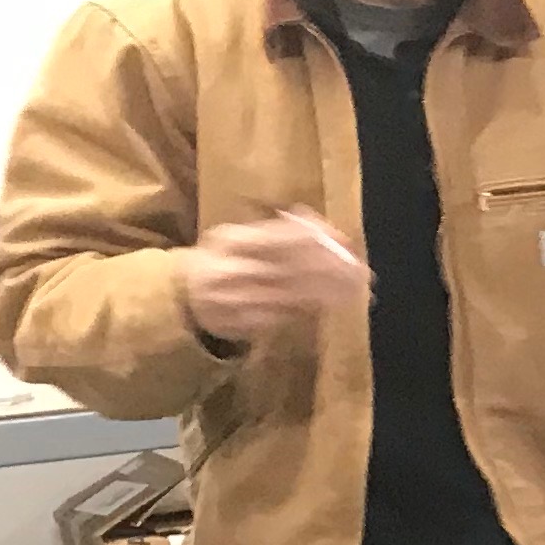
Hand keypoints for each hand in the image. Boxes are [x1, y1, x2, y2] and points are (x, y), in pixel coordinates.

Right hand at [177, 208, 369, 346]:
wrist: (181, 295)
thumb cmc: (223, 259)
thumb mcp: (240, 237)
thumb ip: (275, 230)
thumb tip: (312, 219)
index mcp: (229, 240)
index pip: (277, 237)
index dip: (314, 240)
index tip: (344, 242)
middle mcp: (230, 269)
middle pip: (289, 268)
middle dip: (330, 271)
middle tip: (363, 273)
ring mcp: (234, 300)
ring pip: (290, 296)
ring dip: (328, 294)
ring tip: (357, 291)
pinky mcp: (242, 325)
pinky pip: (283, 317)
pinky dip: (311, 310)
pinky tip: (333, 305)